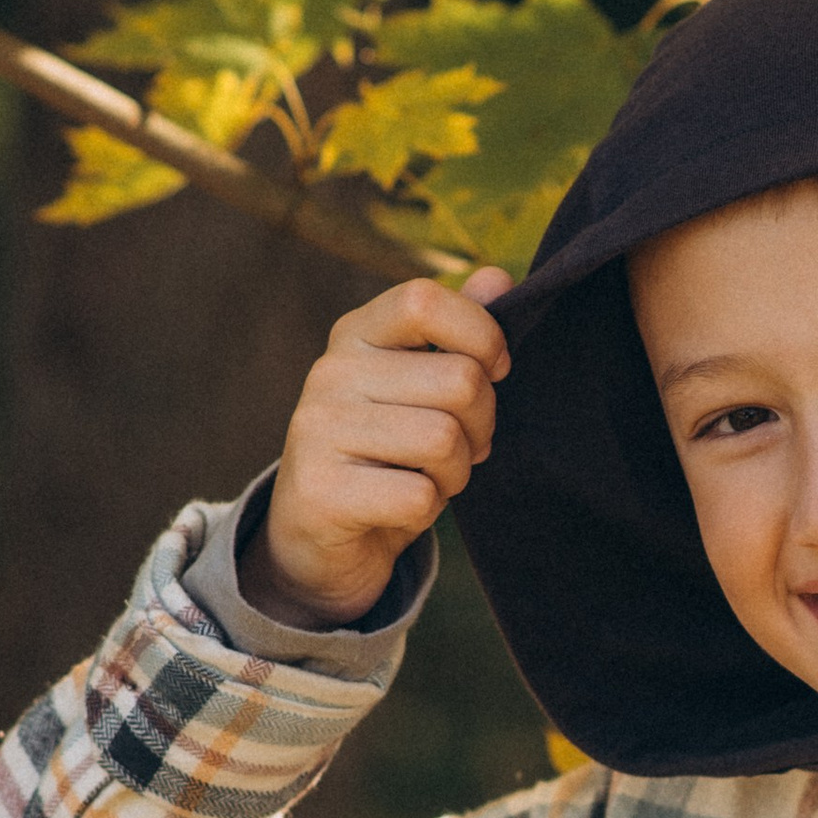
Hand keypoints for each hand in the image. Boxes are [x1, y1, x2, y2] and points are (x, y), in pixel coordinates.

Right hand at [249, 270, 513, 627]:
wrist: (319, 540)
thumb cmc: (387, 455)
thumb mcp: (421, 388)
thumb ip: (459, 333)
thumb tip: (499, 277)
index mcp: (356, 334)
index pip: (425, 299)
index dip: (481, 334)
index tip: (495, 370)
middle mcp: (330, 373)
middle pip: (460, 381)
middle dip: (481, 425)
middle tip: (458, 448)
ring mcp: (318, 429)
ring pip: (444, 440)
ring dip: (456, 472)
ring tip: (429, 477)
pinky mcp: (321, 490)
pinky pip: (420, 496)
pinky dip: (428, 511)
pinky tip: (401, 509)